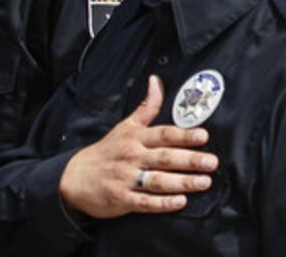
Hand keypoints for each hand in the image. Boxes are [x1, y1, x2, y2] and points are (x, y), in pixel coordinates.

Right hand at [59, 76, 217, 218]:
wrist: (74, 177)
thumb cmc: (107, 151)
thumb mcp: (126, 126)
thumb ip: (147, 106)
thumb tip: (156, 81)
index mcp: (136, 138)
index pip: (164, 134)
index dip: (184, 135)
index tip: (203, 136)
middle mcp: (133, 157)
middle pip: (165, 157)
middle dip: (190, 160)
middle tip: (211, 162)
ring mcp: (126, 179)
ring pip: (157, 180)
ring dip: (182, 182)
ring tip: (203, 182)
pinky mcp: (121, 199)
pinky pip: (144, 202)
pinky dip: (162, 203)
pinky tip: (179, 202)